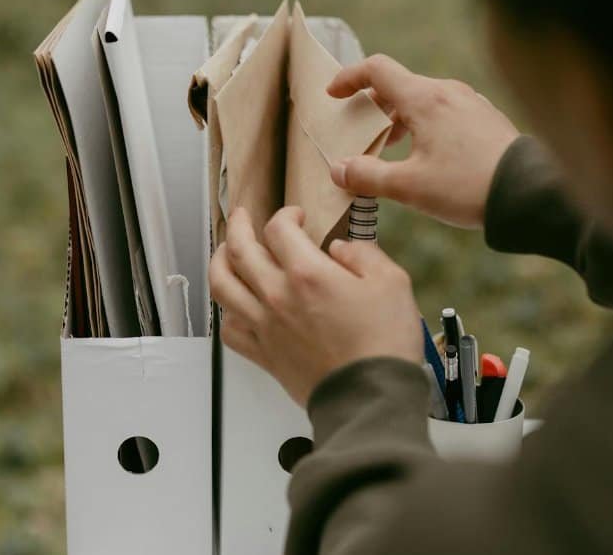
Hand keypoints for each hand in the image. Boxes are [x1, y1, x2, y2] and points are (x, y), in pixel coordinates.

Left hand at [210, 206, 422, 404]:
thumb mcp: (392, 283)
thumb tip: (341, 248)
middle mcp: (277, 296)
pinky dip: (227, 313)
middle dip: (239, 226)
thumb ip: (364, 255)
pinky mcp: (263, 354)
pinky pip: (230, 329)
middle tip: (242, 217)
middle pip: (239, 250)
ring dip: (219, 262)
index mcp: (307, 274)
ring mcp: (265, 326)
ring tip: (224, 253)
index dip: (286, 215)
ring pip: (222, 286)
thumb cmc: (383, 343)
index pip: (279, 229)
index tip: (296, 216)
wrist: (371, 397)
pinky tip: (235, 306)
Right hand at [327, 54, 519, 228]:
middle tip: (358, 131)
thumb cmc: (468, 187)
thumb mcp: (408, 187)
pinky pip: (445, 111)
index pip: (378, 69)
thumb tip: (339, 170)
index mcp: (425, 99)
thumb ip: (367, 176)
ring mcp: (470, 104)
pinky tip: (425, 156)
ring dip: (399, 118)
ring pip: (423, 100)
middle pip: (399, 85)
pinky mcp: (486, 119)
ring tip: (390, 148)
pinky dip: (424, 124)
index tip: (334, 94)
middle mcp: (448, 92)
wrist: (531, 194)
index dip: (350, 78)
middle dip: (373, 106)